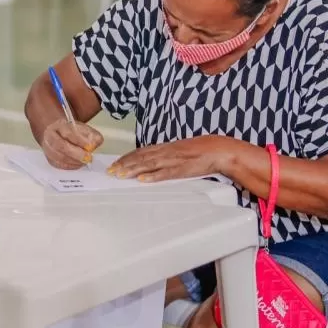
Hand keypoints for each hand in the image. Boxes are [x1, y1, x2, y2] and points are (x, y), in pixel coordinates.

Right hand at [40, 118, 103, 169]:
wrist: (59, 135)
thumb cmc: (72, 133)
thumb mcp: (84, 129)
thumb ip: (92, 135)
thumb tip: (93, 144)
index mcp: (59, 126)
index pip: (67, 133)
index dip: (79, 140)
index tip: (89, 146)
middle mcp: (50, 136)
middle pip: (60, 145)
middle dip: (76, 153)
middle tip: (87, 157)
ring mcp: (48, 148)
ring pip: (59, 157)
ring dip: (74, 161)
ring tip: (84, 161)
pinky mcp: (49, 159)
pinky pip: (59, 165)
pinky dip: (70, 166)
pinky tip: (78, 164)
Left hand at [107, 136, 229, 183]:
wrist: (218, 150)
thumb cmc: (199, 151)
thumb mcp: (179, 150)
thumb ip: (165, 155)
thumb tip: (151, 161)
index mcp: (165, 147)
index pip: (141, 151)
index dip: (126, 157)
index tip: (114, 164)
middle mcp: (166, 152)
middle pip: (141, 157)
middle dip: (124, 164)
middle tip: (110, 172)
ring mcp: (173, 160)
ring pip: (149, 164)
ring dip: (133, 170)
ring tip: (120, 175)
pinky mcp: (182, 169)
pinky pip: (165, 173)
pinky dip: (153, 176)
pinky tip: (142, 180)